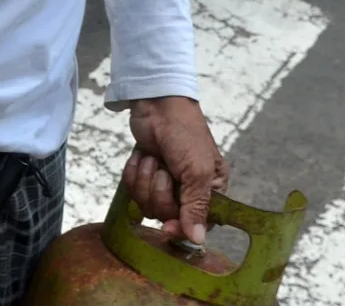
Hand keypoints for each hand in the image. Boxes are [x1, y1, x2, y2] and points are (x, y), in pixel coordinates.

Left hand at [125, 97, 227, 244]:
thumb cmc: (184, 133)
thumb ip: (196, 207)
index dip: (181, 227)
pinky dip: (134, 173)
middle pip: (167, 216)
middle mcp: (189, 189)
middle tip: (164, 170)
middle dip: (159, 191)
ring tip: (153, 158)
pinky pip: (132, 191)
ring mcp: (165, 183)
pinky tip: (142, 156)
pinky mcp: (145, 175)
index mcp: (212, 188)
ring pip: (147, 205)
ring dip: (145, 179)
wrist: (156, 104)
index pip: (199, 224)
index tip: (167, 227)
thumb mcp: (197, 170)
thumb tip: (198, 241)